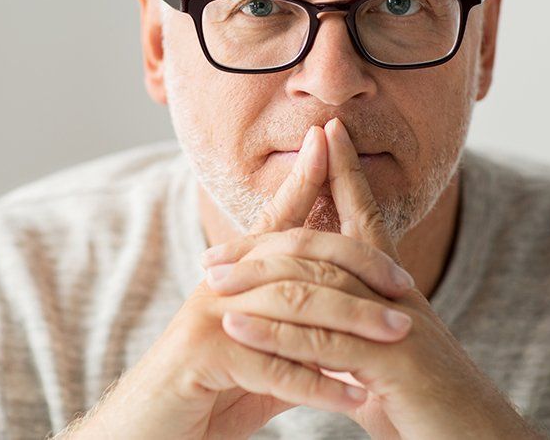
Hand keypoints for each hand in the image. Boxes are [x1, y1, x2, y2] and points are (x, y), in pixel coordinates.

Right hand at [61, 125, 411, 439]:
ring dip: (351, 323)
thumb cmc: (209, 386)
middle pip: (300, 255)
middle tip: (405, 283)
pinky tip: (355, 397)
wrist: (144, 430)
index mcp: (238, 271)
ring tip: (397, 336)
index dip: (304, 175)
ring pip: (294, 305)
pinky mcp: (202, 354)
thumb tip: (342, 326)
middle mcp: (224, 281)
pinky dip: (317, 383)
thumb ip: (294, 328)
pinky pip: (272, 364)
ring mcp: (212, 314)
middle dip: (357, 263)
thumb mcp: (257, 347)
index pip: (278, 217)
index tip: (329, 138)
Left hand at [204, 118, 545, 438]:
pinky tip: (236, 325)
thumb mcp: (387, 352)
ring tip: (210, 277)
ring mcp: (394, 323)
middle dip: (275, 225)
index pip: (366, 213)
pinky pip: (321, 342)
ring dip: (257, 277)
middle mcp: (394, 293)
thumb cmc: (429, 400)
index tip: (327, 132)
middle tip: (216, 241)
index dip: (347, 169)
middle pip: (328, 241)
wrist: (482, 438)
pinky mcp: (392, 363)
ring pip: (316, 285)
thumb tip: (320, 319)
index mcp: (393, 286)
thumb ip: (355, 326)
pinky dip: (275, 332)